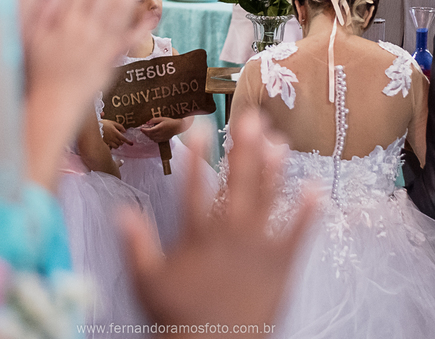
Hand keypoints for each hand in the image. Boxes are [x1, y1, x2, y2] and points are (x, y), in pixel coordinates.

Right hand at [26, 0, 149, 114]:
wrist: (52, 103)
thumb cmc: (39, 70)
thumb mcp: (32, 38)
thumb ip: (41, 11)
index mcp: (65, 22)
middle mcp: (84, 30)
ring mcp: (99, 45)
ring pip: (119, 13)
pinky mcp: (110, 60)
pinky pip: (128, 41)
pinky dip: (142, 27)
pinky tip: (154, 12)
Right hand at [101, 119, 132, 148]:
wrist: (94, 127)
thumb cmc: (104, 124)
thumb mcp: (113, 122)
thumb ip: (120, 126)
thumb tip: (125, 131)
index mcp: (115, 133)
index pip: (124, 139)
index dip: (128, 141)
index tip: (131, 144)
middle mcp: (113, 138)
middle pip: (120, 143)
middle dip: (121, 142)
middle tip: (120, 139)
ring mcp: (108, 141)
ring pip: (116, 146)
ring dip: (117, 144)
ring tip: (115, 141)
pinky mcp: (105, 143)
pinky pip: (110, 147)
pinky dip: (112, 146)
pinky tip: (111, 143)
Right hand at [120, 112, 317, 331]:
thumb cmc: (179, 320)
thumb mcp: (148, 282)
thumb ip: (137, 244)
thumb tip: (120, 212)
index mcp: (197, 237)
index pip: (193, 187)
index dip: (195, 155)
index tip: (199, 126)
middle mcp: (229, 236)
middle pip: (237, 183)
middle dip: (244, 147)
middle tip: (251, 116)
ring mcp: (257, 250)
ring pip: (267, 201)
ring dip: (274, 169)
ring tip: (279, 140)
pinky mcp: (281, 267)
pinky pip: (298, 235)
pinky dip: (307, 213)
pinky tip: (314, 188)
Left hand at [140, 117, 184, 142]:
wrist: (177, 127)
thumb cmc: (170, 122)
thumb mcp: (162, 118)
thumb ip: (154, 120)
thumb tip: (147, 122)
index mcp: (158, 128)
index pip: (148, 131)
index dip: (144, 130)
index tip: (141, 128)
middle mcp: (159, 134)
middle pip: (149, 135)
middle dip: (145, 132)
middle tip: (144, 129)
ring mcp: (161, 138)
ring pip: (152, 138)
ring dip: (149, 135)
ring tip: (148, 131)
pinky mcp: (163, 140)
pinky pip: (155, 140)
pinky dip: (153, 138)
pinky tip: (153, 135)